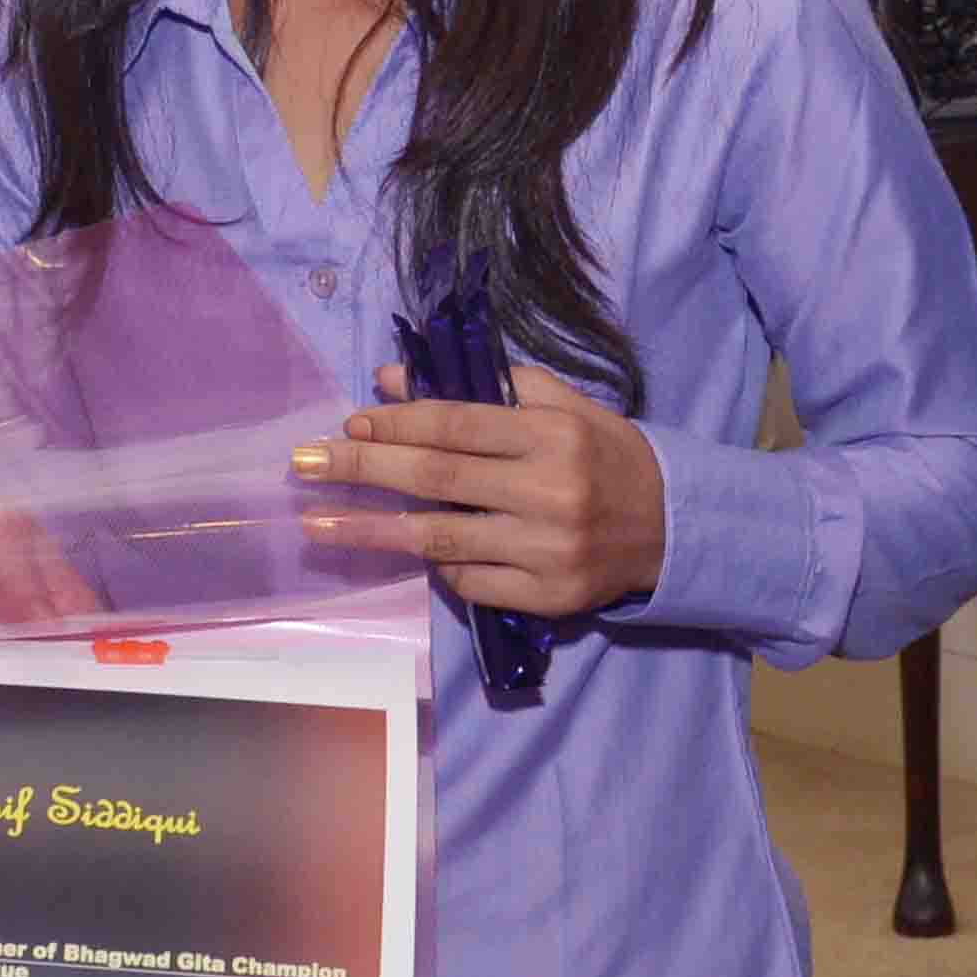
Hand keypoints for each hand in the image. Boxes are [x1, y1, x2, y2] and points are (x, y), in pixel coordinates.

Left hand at [292, 366, 666, 617]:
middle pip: (435, 479)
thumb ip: (486, 388)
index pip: (457, 426)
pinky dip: (434, 565)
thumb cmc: (607, 455)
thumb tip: (395, 379)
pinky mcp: (546, 597)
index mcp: (553, 436)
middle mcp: (549, 492)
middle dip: (362, 469)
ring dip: (369, 531)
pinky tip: (403, 552)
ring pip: (439, 539)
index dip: (396, 423)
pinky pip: (469, 582)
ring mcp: (546, 550)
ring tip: (315, 525)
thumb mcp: (563, 406)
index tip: (348, 422)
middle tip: (304, 463)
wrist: (672, 526)